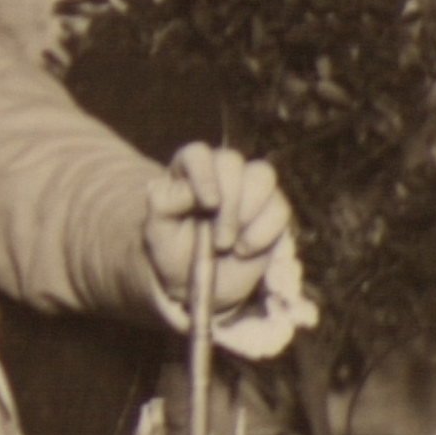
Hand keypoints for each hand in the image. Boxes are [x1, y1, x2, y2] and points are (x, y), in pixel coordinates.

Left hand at [143, 142, 306, 346]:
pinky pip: (279, 208)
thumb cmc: (171, 248)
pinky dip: (264, 232)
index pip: (197, 154)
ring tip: (232, 245)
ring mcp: (250, 186)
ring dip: (249, 212)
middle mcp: (220, 170)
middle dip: (229, 203)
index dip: (205, 176)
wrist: (196, 281)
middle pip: (232, 162)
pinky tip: (244, 250)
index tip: (208, 204)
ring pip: (262, 175)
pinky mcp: (272, 209)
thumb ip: (163, 203)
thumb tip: (189, 190)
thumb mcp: (156, 229)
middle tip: (219, 240)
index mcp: (188, 168)